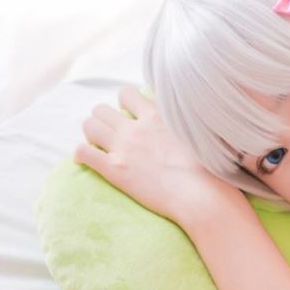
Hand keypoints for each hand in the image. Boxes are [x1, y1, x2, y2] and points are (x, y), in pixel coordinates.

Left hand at [75, 86, 236, 224]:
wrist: (200, 196)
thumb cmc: (209, 169)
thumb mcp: (200, 134)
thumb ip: (185, 121)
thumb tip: (184, 115)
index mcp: (157, 116)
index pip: (126, 94)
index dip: (124, 104)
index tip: (130, 115)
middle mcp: (136, 127)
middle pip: (101, 109)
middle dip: (103, 119)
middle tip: (112, 134)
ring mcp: (123, 148)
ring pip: (89, 126)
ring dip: (91, 134)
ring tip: (99, 145)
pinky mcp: (113, 169)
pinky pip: (82, 152)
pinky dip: (81, 154)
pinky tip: (86, 160)